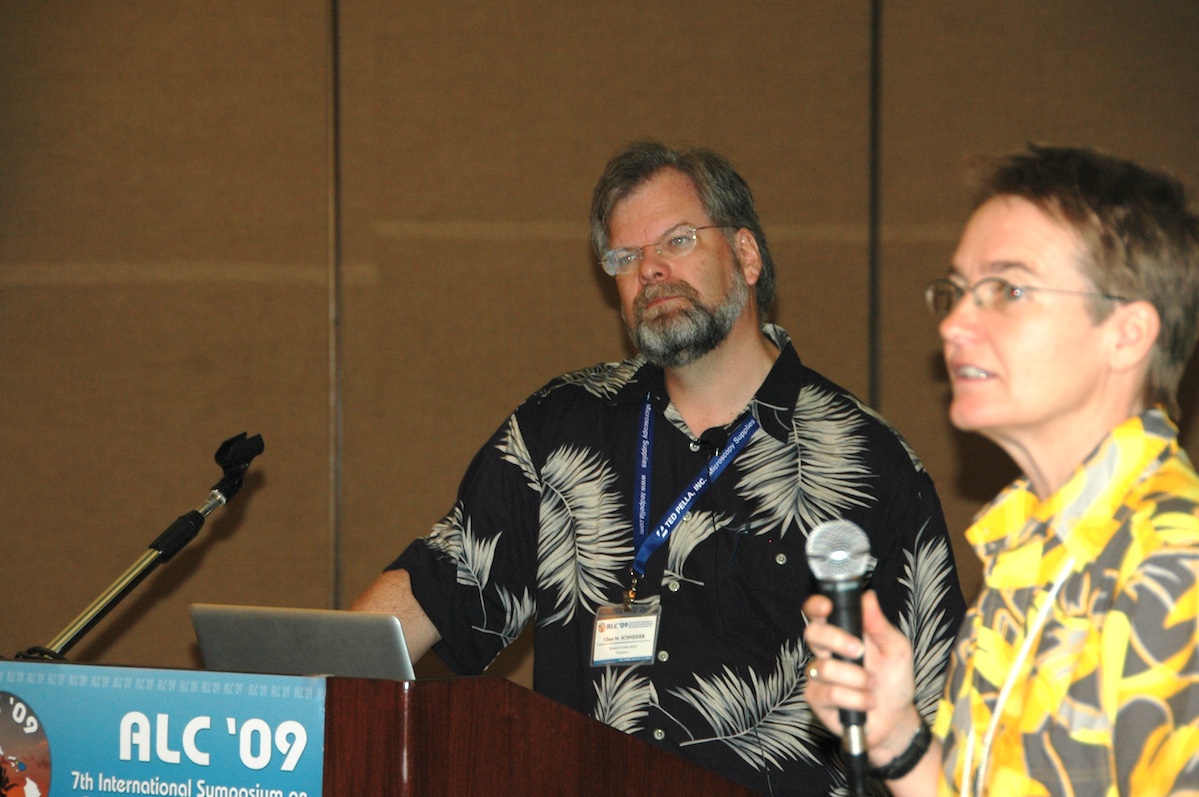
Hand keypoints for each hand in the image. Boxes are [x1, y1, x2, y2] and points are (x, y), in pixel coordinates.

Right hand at [803, 589, 923, 766]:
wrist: (895, 719)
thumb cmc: (894, 681)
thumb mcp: (896, 649)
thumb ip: (880, 625)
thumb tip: (868, 597)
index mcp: (842, 633)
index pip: (818, 613)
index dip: (816, 606)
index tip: (828, 607)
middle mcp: (826, 651)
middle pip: (812, 633)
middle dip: (836, 640)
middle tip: (859, 650)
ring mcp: (818, 674)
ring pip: (825, 667)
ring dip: (856, 679)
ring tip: (872, 686)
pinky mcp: (816, 698)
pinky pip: (830, 693)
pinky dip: (855, 699)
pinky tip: (866, 702)